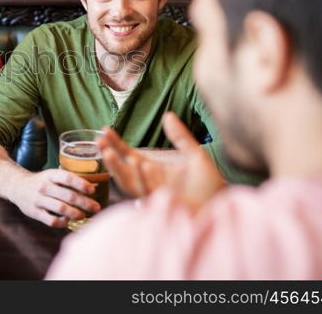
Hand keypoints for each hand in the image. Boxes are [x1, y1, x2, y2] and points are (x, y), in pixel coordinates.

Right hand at [10, 169, 100, 227]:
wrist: (16, 186)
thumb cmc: (41, 181)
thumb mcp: (51, 174)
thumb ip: (67, 180)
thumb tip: (92, 187)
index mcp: (50, 175)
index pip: (67, 178)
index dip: (81, 184)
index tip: (92, 190)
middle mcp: (44, 186)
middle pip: (68, 195)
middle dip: (85, 202)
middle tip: (96, 207)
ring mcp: (38, 200)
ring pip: (60, 209)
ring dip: (75, 213)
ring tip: (84, 215)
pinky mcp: (34, 212)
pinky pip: (51, 220)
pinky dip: (62, 222)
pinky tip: (68, 221)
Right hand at [98, 112, 225, 210]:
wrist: (224, 207)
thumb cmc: (210, 186)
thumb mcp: (195, 155)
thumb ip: (181, 136)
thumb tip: (167, 115)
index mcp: (153, 170)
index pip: (128, 155)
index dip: (115, 143)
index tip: (105, 129)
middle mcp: (148, 183)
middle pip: (121, 169)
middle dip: (109, 156)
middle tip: (98, 141)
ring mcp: (153, 194)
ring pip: (128, 182)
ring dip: (117, 168)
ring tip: (107, 152)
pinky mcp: (162, 205)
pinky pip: (147, 192)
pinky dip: (143, 178)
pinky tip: (140, 163)